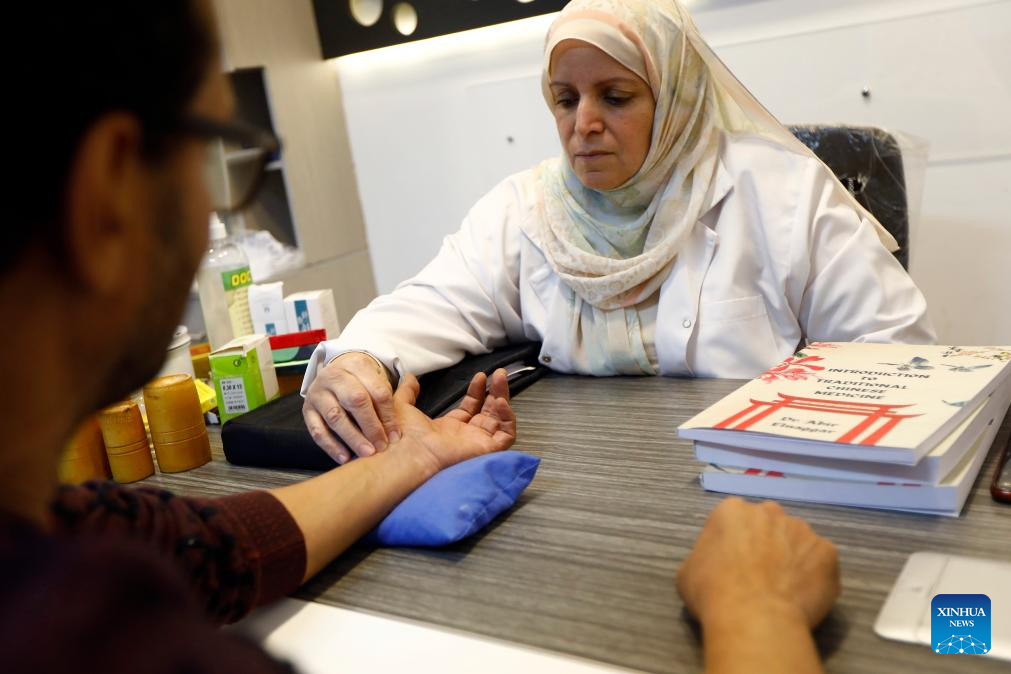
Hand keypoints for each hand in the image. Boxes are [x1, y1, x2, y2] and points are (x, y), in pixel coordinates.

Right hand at [303, 352, 396, 463]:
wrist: (332, 377)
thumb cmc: (362, 384)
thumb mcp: (377, 379)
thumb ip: (397, 388)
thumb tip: (413, 384)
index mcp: (356, 366)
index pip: (376, 390)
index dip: (388, 414)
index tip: (396, 435)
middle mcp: (334, 377)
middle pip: (355, 401)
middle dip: (371, 426)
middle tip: (382, 446)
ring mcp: (318, 393)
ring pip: (335, 416)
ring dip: (353, 437)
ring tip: (367, 453)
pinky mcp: (306, 411)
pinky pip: (317, 430)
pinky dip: (331, 446)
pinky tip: (345, 458)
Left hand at [389, 368, 516, 472]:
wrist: (410, 453)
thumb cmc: (404, 436)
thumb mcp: (403, 406)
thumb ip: (408, 391)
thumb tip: (409, 377)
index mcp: (449, 428)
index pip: (471, 408)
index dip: (477, 391)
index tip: (480, 376)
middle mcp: (465, 436)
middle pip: (488, 412)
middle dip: (495, 391)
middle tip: (499, 374)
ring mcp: (477, 443)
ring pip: (500, 421)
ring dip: (503, 399)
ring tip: (501, 380)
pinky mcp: (486, 450)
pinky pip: (506, 436)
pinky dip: (508, 419)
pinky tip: (501, 402)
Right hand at [676, 498, 839, 629]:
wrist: (753, 617)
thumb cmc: (712, 592)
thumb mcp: (688, 572)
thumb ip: (704, 557)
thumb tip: (716, 566)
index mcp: (731, 510)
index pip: (734, 521)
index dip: (733, 544)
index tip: (731, 565)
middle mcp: (769, 511)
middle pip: (768, 524)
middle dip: (765, 544)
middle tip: (759, 574)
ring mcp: (802, 529)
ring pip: (797, 541)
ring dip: (791, 557)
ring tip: (783, 588)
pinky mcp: (827, 552)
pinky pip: (820, 562)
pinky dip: (814, 576)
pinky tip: (801, 596)